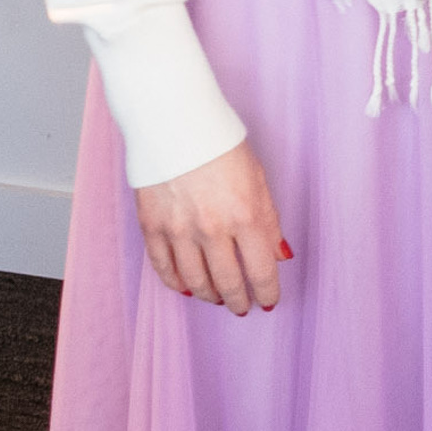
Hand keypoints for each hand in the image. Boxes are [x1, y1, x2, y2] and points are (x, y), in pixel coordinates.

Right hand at [136, 141, 287, 314]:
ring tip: (218, 297)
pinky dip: (176, 284)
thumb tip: (280, 254)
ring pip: (195, 282)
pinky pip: (164, 269)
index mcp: (245, 214)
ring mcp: (179, 231)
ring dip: (209, 295)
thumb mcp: (258, 178)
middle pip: (227, 282)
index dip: (267, 291)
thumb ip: (268, 220)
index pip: (261, 270)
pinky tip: (187, 287)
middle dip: (238, 300)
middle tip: (243, 307)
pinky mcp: (152, 227)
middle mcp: (212, 228)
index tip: (269, 301)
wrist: (175, 123)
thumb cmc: (222, 146)